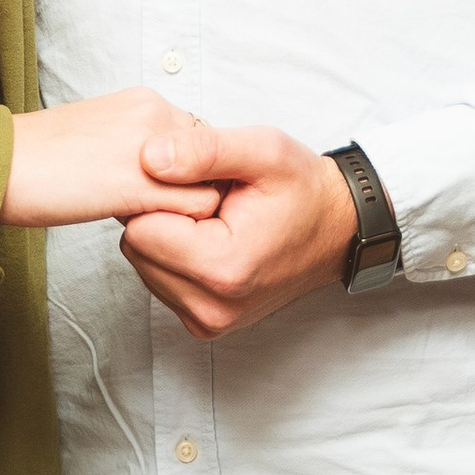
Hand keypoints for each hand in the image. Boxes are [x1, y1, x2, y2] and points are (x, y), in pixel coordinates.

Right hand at [1, 92, 224, 230]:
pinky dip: (178, 229)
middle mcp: (156, 115)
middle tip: (159, 213)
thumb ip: (139, 147)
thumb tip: (163, 178)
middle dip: (194, 192)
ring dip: (185, 213)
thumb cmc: (37, 161)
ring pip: (210, 188)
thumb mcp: (98, 135)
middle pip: (214, 163)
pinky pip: (195, 211)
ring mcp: (152, 149)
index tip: (164, 195)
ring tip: (144, 221)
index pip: (201, 142)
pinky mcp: (141, 185)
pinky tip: (141, 231)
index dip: (189, 175)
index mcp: (145, 101)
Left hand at [119, 116, 358, 336]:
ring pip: (144, 265)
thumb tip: (148, 157)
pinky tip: (211, 237)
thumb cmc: (303, 189)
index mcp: (223, 269)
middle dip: (162, 216)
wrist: (337, 229)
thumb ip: (203, 150)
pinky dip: (176, 256)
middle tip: (208, 198)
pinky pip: (160, 281)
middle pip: (137, 249)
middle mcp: (212, 307)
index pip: (140, 227)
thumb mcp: (264, 150)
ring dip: (167, 236)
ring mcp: (208, 322)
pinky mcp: (205, 324)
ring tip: (213, 217)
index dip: (161, 194)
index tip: (199, 184)